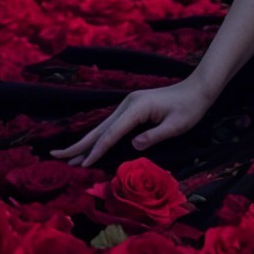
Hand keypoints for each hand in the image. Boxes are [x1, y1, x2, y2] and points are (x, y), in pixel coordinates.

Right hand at [51, 80, 215, 167]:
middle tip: (57, 156)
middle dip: (79, 145)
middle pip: (99, 128)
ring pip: (102, 127)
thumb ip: (154, 136)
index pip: (112, 133)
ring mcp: (128, 105)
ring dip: (85, 142)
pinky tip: (90, 146)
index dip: (97, 150)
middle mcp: (128, 104)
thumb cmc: (190, 108)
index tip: (82, 164)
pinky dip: (97, 137)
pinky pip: (110, 126)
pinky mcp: (131, 109)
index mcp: (137, 108)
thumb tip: (133, 146)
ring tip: (67, 156)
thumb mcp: (176, 125)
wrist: (197, 89)